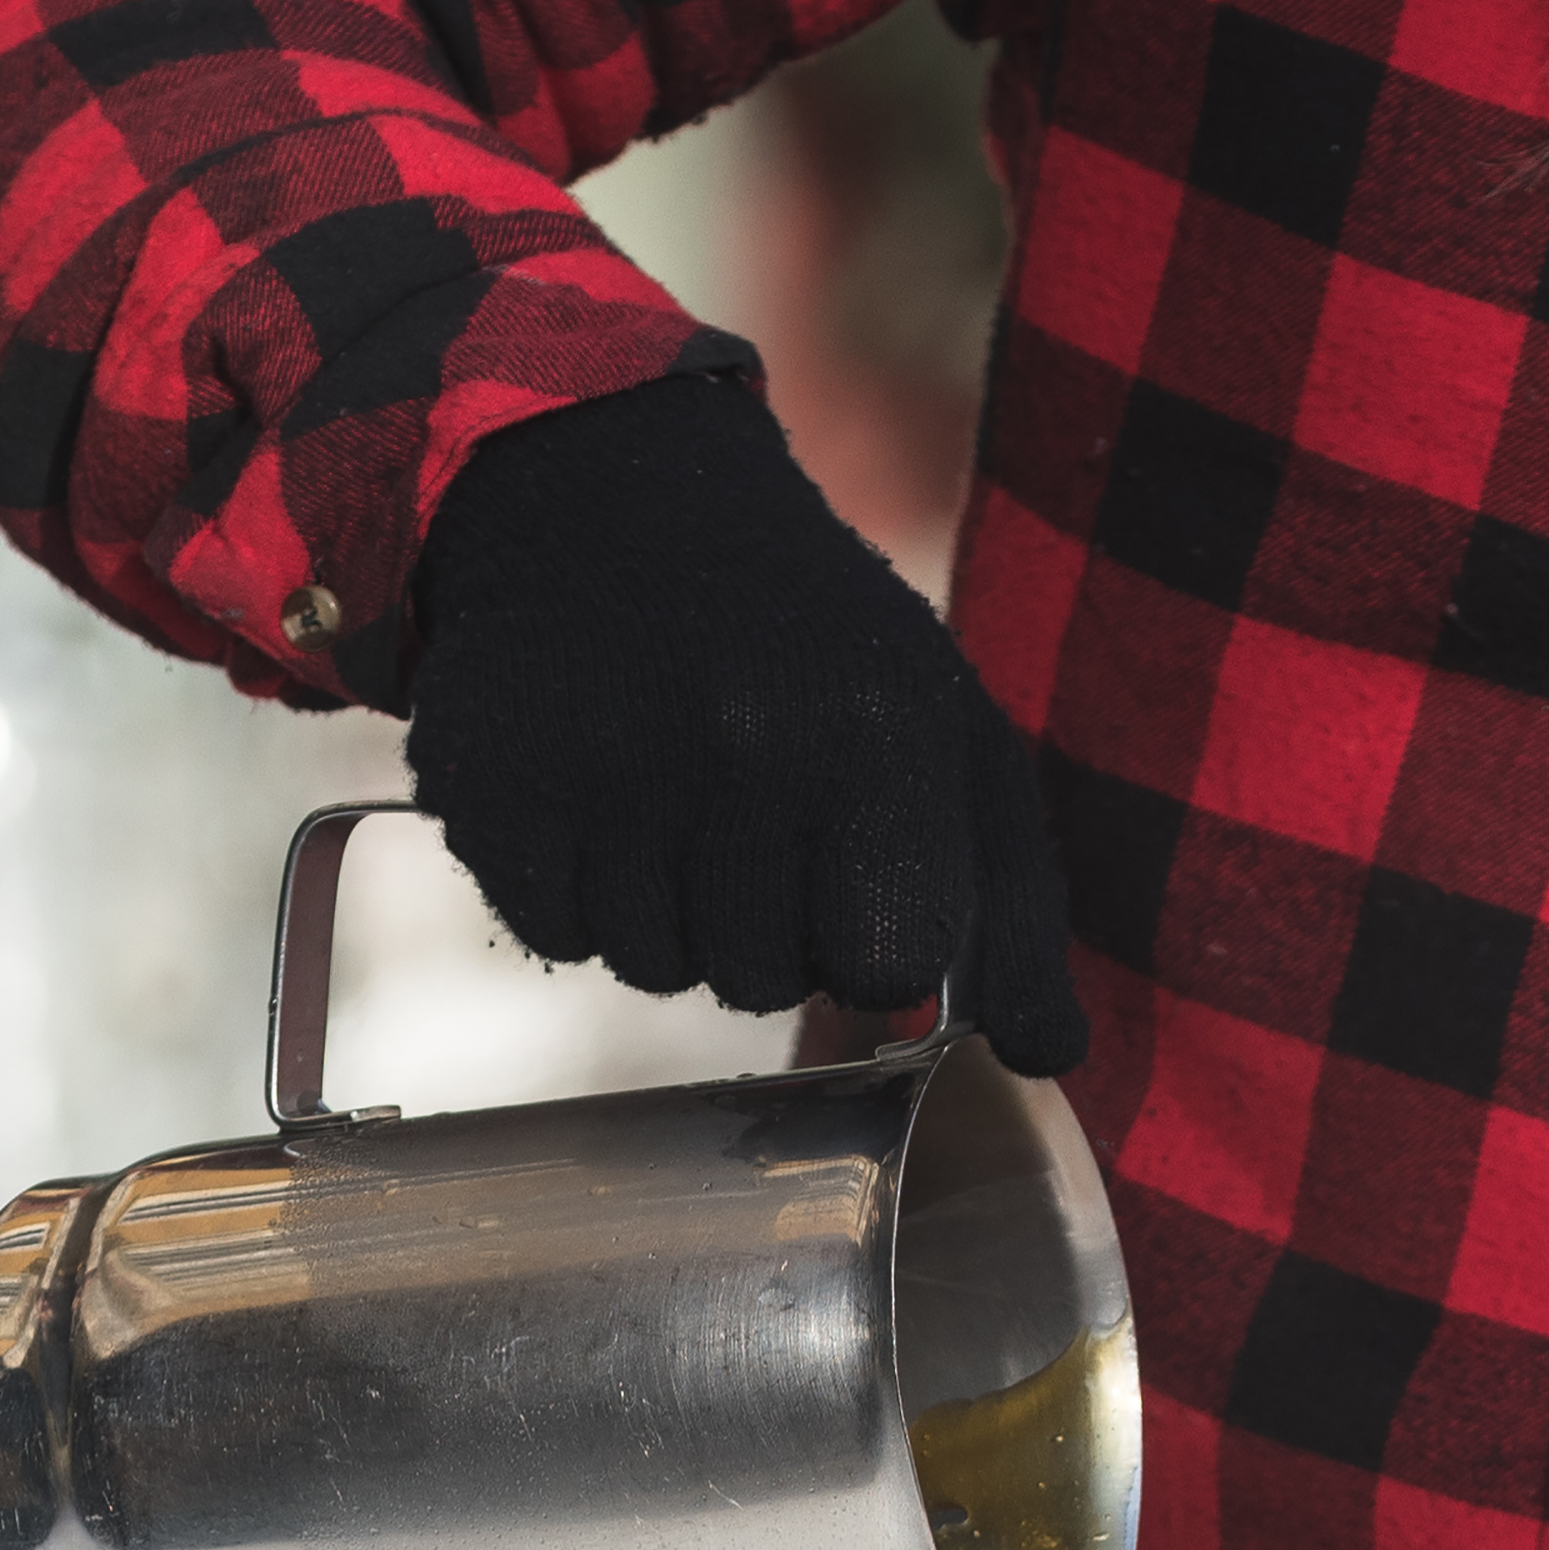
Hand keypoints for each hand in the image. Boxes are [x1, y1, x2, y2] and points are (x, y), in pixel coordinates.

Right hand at [407, 375, 1086, 1075]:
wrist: (618, 492)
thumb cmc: (815, 642)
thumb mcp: (948, 734)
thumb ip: (1013, 906)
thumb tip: (1049, 1057)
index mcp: (875, 736)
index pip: (885, 967)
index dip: (866, 936)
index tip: (849, 865)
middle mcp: (744, 747)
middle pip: (761, 983)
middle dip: (763, 925)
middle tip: (749, 810)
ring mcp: (611, 766)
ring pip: (655, 968)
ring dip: (668, 911)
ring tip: (673, 790)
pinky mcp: (499, 781)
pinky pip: (556, 933)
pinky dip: (575, 889)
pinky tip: (596, 790)